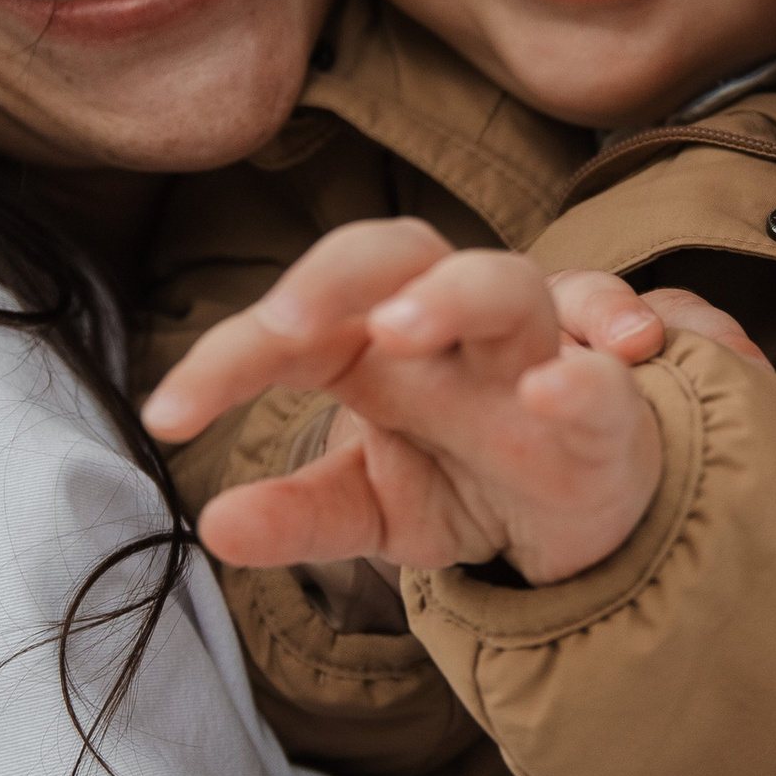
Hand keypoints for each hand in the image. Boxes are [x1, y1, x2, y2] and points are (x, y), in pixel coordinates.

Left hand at [139, 222, 754, 585]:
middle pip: (399, 250)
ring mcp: (535, 353)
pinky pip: (603, 375)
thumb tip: (213, 525)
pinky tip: (554, 386)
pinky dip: (588, 372)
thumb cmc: (466, 478)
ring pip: (505, 283)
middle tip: (283, 327)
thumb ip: (300, 515)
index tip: (167, 416)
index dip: (226, 358)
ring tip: (398, 331)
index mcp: (379, 342)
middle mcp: (454, 325)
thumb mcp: (370, 508)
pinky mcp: (607, 408)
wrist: (579, 520)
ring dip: (453, 295)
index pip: (296, 321)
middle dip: (336, 274)